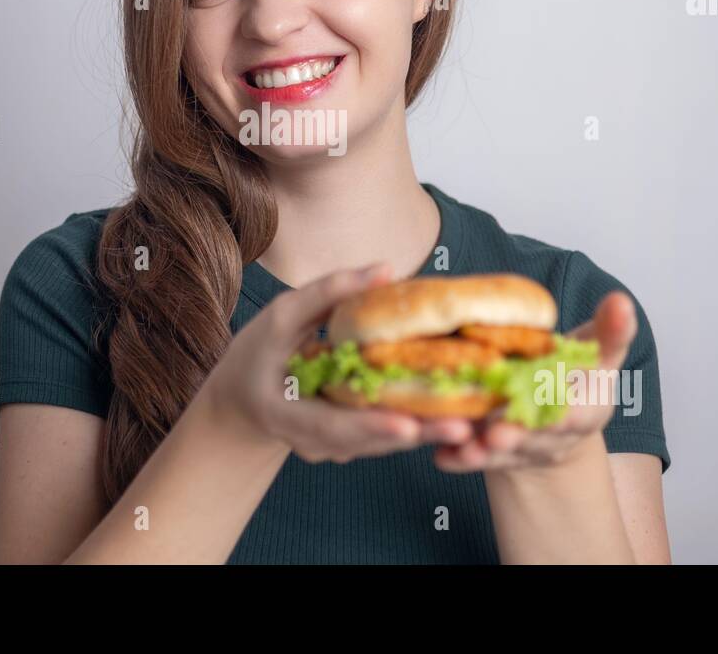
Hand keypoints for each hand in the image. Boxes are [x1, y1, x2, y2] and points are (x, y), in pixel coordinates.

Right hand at [201, 262, 474, 462]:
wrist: (242, 401)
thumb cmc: (258, 353)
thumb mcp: (281, 315)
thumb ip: (330, 291)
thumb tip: (387, 269)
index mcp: (285, 414)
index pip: (332, 426)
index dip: (371, 427)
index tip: (408, 425)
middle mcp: (314, 443)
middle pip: (371, 441)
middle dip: (418, 433)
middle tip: (464, 427)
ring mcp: (335, 449)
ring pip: (386, 444)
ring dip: (428, 434)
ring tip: (475, 425)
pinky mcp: (354, 445)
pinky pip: (388, 437)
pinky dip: (421, 426)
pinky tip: (462, 416)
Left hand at [432, 291, 637, 474]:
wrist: (555, 419)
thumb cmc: (575, 376)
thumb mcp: (598, 354)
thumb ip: (611, 332)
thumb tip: (621, 300)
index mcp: (581, 409)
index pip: (577, 415)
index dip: (567, 416)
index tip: (558, 415)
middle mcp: (548, 434)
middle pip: (531, 438)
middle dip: (515, 436)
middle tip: (496, 432)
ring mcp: (516, 448)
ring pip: (497, 452)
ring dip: (480, 451)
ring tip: (463, 443)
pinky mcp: (486, 453)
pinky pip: (468, 459)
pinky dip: (455, 459)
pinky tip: (440, 455)